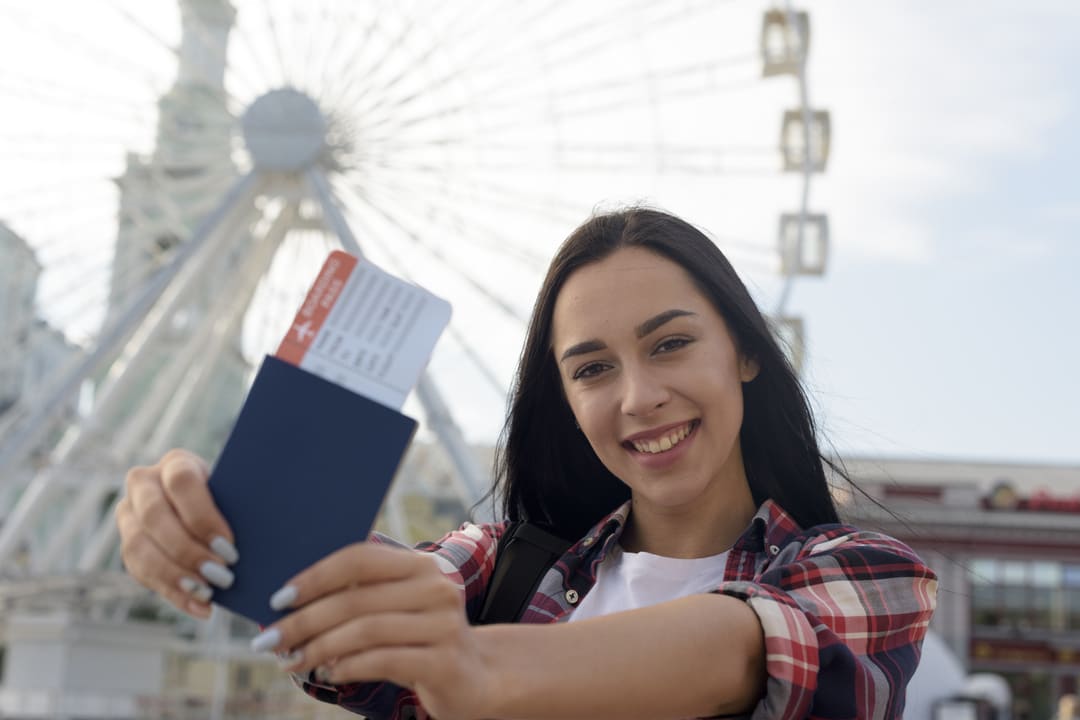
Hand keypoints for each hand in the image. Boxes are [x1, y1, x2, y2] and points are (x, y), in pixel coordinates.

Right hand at [116, 448, 238, 618]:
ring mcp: (129, 515)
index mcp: (176, 463)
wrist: (212, 509)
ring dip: (175, 575)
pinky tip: (201, 608)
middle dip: (189, 551)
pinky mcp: (128, 545)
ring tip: (209, 594)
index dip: (203, 516)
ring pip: (139, 547)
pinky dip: (174, 594)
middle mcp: (144, 484)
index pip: (182, 482)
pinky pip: (141, 573)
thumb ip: (242, 507)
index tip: (229, 546)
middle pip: (155, 516)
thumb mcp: (237, 494)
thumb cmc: (234, 500)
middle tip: (223, 576)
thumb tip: (267, 530)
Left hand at [256, 543, 497, 719]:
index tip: (279, 599)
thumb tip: (290, 601)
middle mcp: (437, 588)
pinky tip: (328, 674)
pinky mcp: (444, 662)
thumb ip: (360, 596)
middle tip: (269, 641)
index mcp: (421, 565)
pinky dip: (347, 667)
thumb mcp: (397, 608)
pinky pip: (382, 661)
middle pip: (356, 598)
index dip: (316, 576)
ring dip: (319, 648)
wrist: (477, 678)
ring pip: (365, 630)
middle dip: (304, 621)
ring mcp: (444, 625)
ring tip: (292, 661)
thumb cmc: (419, 640)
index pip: (360, 559)